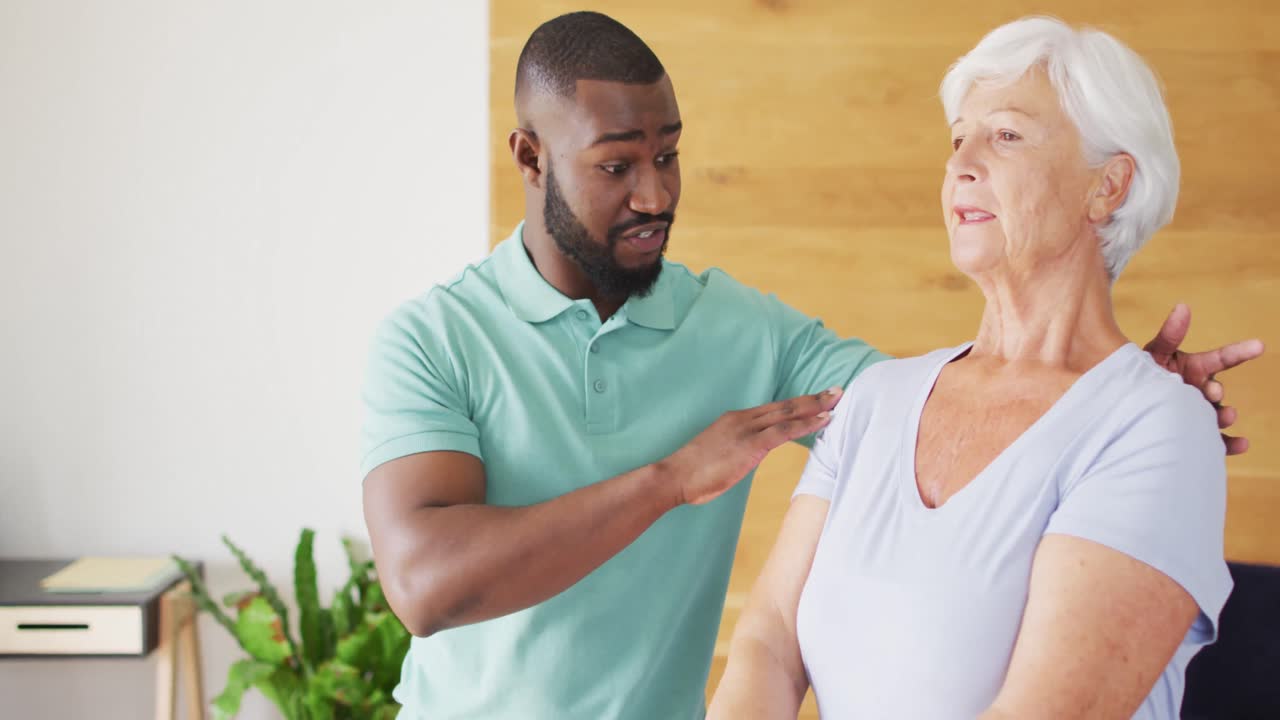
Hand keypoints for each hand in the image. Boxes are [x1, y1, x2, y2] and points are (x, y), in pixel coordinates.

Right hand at [660, 388, 842, 505]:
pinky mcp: (749, 445)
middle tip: (836, 390)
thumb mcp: (717, 455)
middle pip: (785, 405)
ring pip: (788, 413)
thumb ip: (736, 451)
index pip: (773, 408)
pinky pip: (785, 431)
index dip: (796, 403)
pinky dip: (807, 424)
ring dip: (815, 406)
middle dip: (812, 398)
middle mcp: (742, 419)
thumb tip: (748, 458)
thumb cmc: (692, 473)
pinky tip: (823, 421)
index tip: (815, 398)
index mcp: (734, 420)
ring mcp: (746, 430)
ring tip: (836, 401)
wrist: (674, 476)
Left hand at [1144, 303, 1264, 454]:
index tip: (1259, 345)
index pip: (1222, 358)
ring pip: (1219, 414)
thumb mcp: (1155, 352)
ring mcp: (1200, 411)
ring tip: (1226, 415)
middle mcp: (1202, 390)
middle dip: (1216, 391)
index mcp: (1197, 368)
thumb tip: (1183, 306)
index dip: (1240, 351)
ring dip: (1224, 415)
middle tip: (1212, 393)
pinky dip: (1231, 443)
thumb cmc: (1142, 373)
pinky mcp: (1197, 432)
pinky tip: (1242, 444)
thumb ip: (1170, 334)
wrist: (1126, 402)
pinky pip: (1217, 439)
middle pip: (1216, 390)